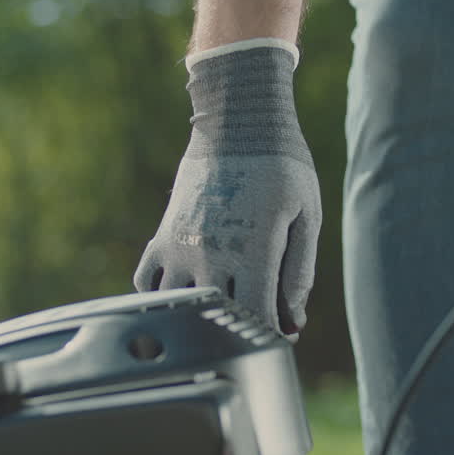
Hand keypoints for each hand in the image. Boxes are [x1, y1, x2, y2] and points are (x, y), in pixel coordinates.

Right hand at [135, 44, 320, 334]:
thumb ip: (299, 272)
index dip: (269, 334)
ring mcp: (179, 247)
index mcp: (253, 252)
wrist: (238, 120)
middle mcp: (211, 255)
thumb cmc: (282, 166)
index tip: (278, 334)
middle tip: (256, 320)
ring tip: (223, 305)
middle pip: (218, 320)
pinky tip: (190, 289)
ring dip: (200, 315)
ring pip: (179, 308)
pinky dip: (165, 296)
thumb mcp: (305, 216)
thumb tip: (294, 321)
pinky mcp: (161, 236)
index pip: (256, 318)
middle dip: (239, 328)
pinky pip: (148, 284)